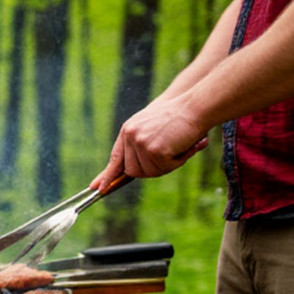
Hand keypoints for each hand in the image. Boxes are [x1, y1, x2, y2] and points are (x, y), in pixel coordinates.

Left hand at [90, 93, 210, 188]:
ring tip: (177, 146)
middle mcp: (130, 136)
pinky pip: (166, 168)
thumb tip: (130, 169)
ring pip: (150, 172)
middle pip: (133, 171)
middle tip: (169, 155)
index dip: (108, 175)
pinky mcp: (154, 149)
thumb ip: (141, 145)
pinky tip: (183, 146)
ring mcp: (141, 143)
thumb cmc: (179, 117)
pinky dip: (178, 161)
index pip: (115, 157)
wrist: (195, 106)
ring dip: (167, 165)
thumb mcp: (152, 127)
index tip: (99, 188)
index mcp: (128, 130)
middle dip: (151, 169)